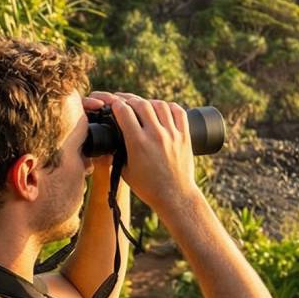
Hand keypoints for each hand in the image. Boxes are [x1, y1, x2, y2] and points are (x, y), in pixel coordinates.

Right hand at [86, 91, 197, 217]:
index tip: (113, 105)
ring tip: (143, 107)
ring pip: (159, 105)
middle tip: (125, 103)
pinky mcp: (185, 137)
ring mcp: (172, 135)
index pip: (123, 111)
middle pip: (141, 104)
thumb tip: (113, 137)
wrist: (175, 197)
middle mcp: (156, 135)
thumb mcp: (125, 171)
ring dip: (148, 103)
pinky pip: (178, 112)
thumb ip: (118, 152)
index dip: (115, 105)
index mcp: (138, 143)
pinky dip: (168, 107)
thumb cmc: (148, 187)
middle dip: (130, 100)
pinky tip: (162, 110)